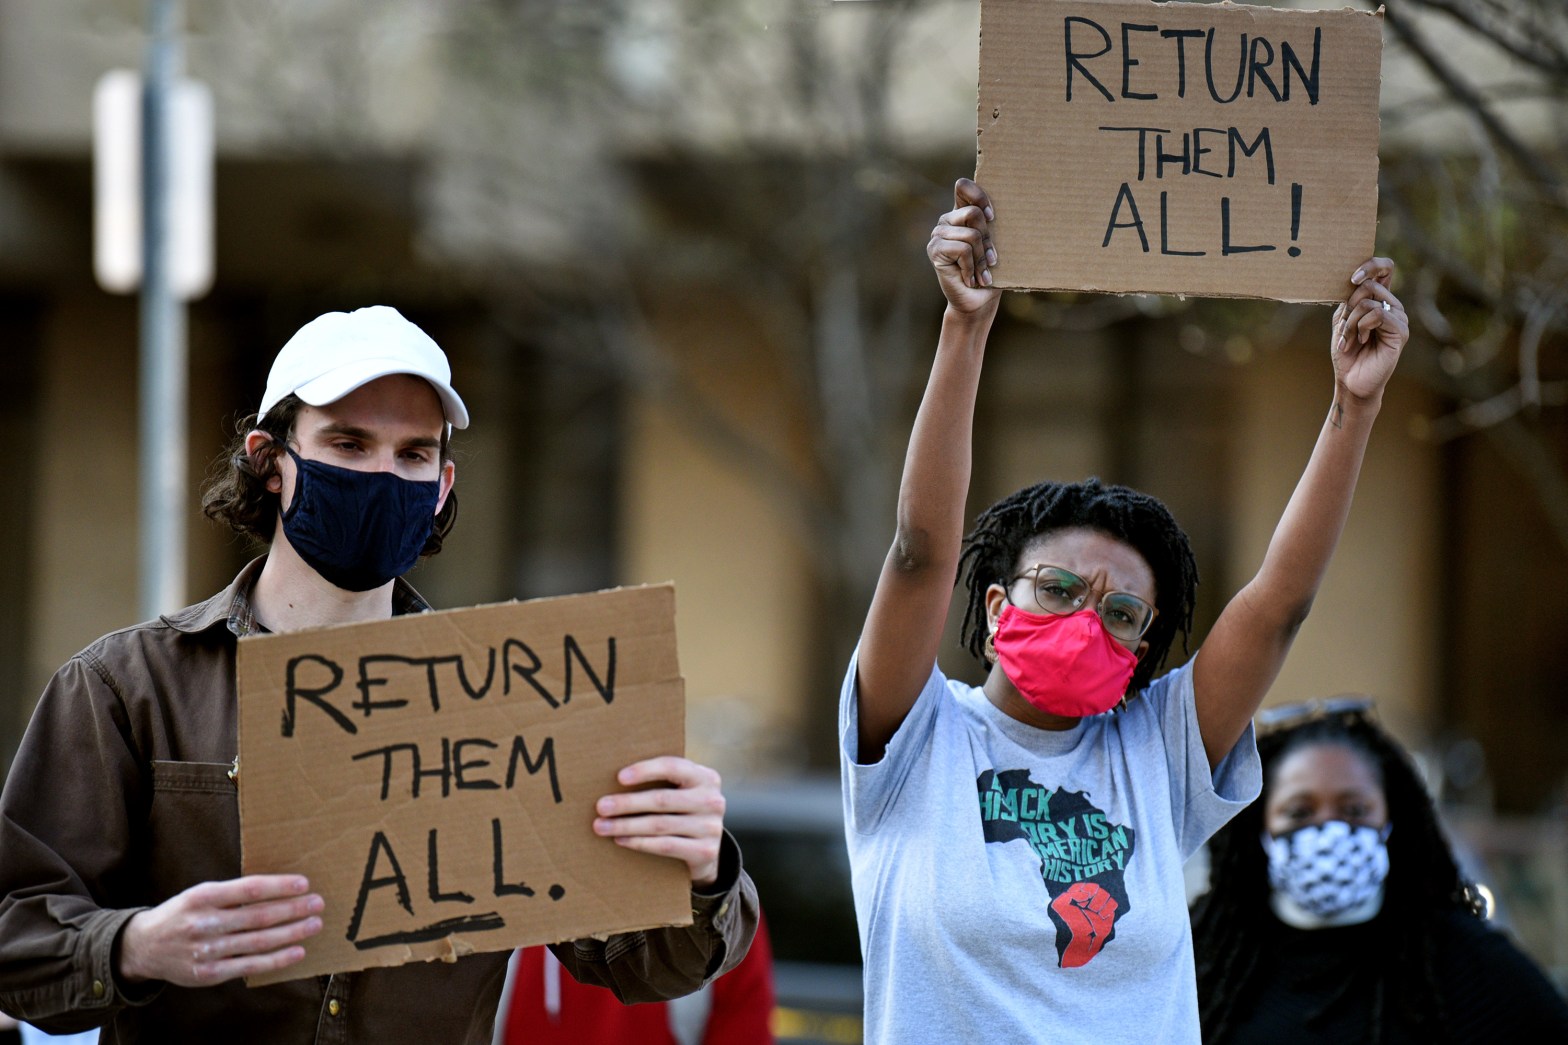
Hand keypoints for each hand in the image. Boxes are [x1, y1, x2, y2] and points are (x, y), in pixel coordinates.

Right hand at [117, 875, 322, 986]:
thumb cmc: (183, 914)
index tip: (304, 884)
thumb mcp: (201, 894)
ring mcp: (206, 951)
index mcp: (203, 897)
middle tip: (318, 903)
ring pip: (257, 941)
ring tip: (314, 924)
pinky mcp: (209, 973)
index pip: (249, 889)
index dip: (279, 886)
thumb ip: (233, 894)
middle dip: (293, 909)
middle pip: (257, 916)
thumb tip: (278, 889)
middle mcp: (204, 923)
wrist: (143, 946)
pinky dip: (276, 959)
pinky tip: (297, 951)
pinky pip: (249, 966)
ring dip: (291, 933)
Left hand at [594, 756, 725, 887]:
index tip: (619, 778)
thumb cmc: (682, 812)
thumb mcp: (681, 792)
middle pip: (662, 799)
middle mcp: (712, 800)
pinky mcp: (706, 851)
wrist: (705, 850)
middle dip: (627, 803)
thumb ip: (661, 782)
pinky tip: (620, 840)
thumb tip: (615, 779)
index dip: (645, 770)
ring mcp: (711, 827)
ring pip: (660, 825)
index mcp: (706, 777)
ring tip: (602, 826)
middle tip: (601, 807)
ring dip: (626, 825)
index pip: (673, 767)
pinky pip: (665, 846)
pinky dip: (639, 843)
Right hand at [928, 178, 1000, 315]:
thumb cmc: (991, 273)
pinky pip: (962, 250)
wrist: (978, 302)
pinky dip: (972, 268)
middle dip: (988, 239)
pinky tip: (971, 279)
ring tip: (983, 274)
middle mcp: (948, 220)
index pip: (963, 186)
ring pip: (970, 235)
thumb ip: (995, 227)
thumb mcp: (996, 246)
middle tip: (992, 260)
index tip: (993, 217)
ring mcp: (938, 234)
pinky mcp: (934, 250)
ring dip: (981, 259)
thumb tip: (1018, 210)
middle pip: (973, 213)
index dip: (979, 196)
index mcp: (962, 213)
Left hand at [1331, 257, 1405, 402]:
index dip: (1370, 265)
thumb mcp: (1343, 320)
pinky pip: (1378, 314)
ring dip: (1351, 321)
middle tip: (1344, 328)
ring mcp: (1399, 317)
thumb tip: (1354, 280)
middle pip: (1368, 284)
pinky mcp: (1401, 330)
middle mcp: (1392, 305)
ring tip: (1350, 339)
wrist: (1352, 380)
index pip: (1384, 268)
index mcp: (1379, 299)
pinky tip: (1362, 341)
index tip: (1351, 278)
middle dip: (1348, 306)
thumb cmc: (1347, 352)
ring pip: (1369, 300)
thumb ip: (1349, 300)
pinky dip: (1362, 327)